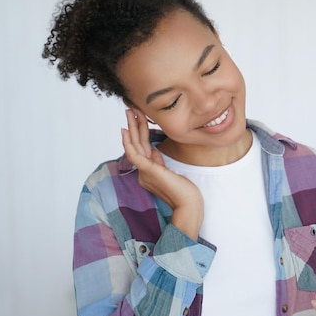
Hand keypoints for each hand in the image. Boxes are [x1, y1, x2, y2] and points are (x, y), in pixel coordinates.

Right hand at [121, 108, 202, 239]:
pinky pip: (135, 155)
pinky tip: (126, 130)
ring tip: (129, 113)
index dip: (139, 132)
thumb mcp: (170, 172)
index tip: (138, 119)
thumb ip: (159, 162)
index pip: (142, 148)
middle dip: (133, 126)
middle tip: (130, 110)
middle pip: (136, 144)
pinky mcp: (149, 172)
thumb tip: (153, 150)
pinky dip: (129, 142)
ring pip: (134, 146)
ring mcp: (144, 172)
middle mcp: (143, 172)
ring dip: (131, 128)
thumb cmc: (184, 191)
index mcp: (148, 172)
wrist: (189, 204)